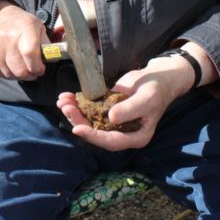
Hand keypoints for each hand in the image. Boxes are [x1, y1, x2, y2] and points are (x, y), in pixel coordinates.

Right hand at [0, 0, 49, 80]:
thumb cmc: (19, 23)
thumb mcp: (37, 26)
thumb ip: (45, 43)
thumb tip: (51, 59)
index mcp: (25, 28)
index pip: (30, 54)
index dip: (37, 67)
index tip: (41, 68)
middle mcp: (7, 38)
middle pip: (20, 70)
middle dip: (30, 75)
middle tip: (32, 70)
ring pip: (9, 74)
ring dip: (18, 75)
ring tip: (21, 67)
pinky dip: (6, 73)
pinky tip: (10, 66)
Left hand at [57, 56, 193, 150]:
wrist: (157, 78)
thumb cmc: (156, 90)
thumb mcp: (146, 99)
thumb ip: (130, 109)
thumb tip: (111, 118)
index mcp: (135, 137)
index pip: (111, 141)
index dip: (93, 136)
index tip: (77, 128)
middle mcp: (122, 132)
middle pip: (96, 132)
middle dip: (78, 121)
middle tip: (66, 108)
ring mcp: (113, 121)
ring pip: (89, 121)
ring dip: (74, 112)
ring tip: (62, 101)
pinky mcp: (106, 110)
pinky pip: (89, 110)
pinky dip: (77, 103)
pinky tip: (67, 96)